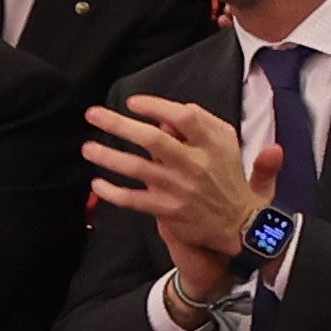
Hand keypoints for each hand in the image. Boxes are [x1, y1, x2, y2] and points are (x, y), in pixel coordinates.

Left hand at [88, 95, 272, 299]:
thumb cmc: (233, 181)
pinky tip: (98, 185)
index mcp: (214, 144)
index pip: (183, 116)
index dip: (154, 106)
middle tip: (93, 115)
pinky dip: (113, 192)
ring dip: (108, 156)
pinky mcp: (169, 210)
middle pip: (152, 138)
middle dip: (117, 124)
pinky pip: (133, 200)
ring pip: (136, 168)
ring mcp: (180, 188)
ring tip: (88, 148)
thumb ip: (209, 124)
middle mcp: (196, 164)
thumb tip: (178, 110)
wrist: (242, 228)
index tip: (133, 102)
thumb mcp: (233, 145)